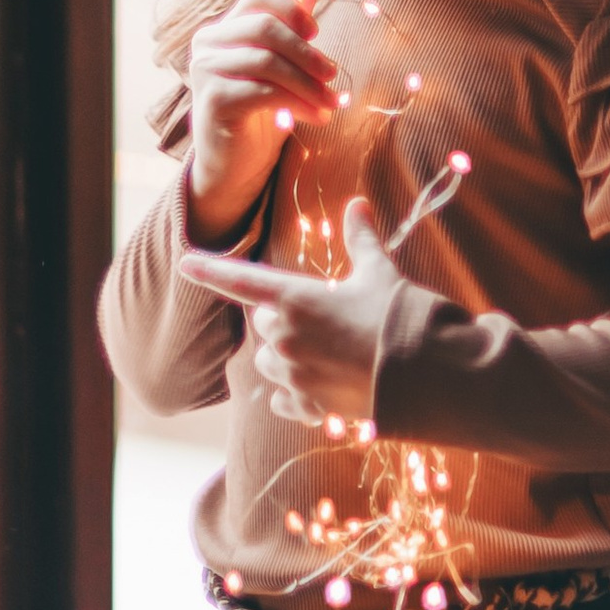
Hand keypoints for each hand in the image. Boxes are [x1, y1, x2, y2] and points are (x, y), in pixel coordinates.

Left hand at [181, 198, 398, 425]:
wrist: (424, 372)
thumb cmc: (398, 315)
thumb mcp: (379, 272)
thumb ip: (361, 238)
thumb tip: (357, 204)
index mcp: (296, 299)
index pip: (241, 281)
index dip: (210, 270)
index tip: (185, 264)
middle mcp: (286, 337)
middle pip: (265, 325)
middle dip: (285, 320)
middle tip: (323, 319)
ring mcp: (294, 375)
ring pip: (269, 362)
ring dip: (285, 356)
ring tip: (323, 353)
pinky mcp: (309, 405)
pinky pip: (282, 400)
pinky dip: (293, 395)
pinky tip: (317, 388)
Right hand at [185, 0, 338, 247]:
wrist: (233, 166)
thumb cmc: (257, 113)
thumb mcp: (277, 70)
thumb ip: (287, 33)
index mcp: (223, 29)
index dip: (293, 9)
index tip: (317, 34)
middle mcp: (207, 44)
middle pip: (266, 27)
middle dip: (307, 51)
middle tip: (334, 73)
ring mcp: (205, 71)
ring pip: (268, 61)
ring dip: (308, 83)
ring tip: (332, 102)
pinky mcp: (213, 101)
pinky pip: (264, 91)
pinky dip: (298, 103)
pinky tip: (317, 117)